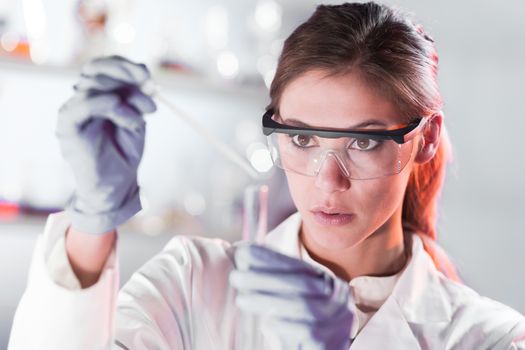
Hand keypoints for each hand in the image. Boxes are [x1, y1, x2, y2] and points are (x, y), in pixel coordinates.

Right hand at [57, 56, 156, 233]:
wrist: (116, 185)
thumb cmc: (124, 154)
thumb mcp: (137, 119)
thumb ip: (137, 97)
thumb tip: (145, 74)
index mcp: (97, 95)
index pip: (104, 66)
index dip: (125, 65)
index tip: (148, 76)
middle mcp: (82, 99)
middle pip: (96, 69)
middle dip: (126, 74)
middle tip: (149, 87)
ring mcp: (73, 111)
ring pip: (92, 85)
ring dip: (125, 97)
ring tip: (141, 118)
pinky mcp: (68, 127)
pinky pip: (83, 105)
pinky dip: (107, 104)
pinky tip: (125, 114)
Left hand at [230, 244, 354, 349]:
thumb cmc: (299, 323)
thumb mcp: (288, 296)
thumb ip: (269, 275)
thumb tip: (237, 249)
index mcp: (324, 280)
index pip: (298, 265)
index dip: (270, 257)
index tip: (242, 251)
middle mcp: (336, 296)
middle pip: (301, 283)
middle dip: (265, 278)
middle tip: (235, 277)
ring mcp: (337, 319)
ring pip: (303, 306)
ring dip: (268, 301)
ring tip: (241, 300)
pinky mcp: (329, 342)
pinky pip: (308, 331)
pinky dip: (285, 325)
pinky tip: (266, 322)